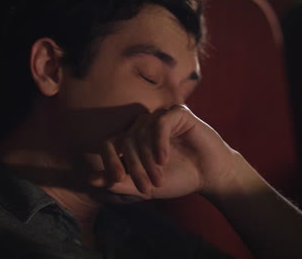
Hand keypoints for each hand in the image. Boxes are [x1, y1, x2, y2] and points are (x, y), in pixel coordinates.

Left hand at [88, 104, 238, 200]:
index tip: (115, 180)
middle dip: (134, 167)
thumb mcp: (145, 186)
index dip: (108, 161)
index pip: (109, 143)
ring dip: (147, 159)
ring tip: (159, 177)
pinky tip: (164, 159)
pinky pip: (160, 123)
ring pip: (141, 132)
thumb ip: (120, 183)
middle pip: (126, 140)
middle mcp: (144, 126)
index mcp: (133, 140)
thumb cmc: (179, 179)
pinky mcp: (178, 113)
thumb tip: (90, 179)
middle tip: (147, 187)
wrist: (210, 175)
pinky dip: (159, 143)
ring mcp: (160, 117)